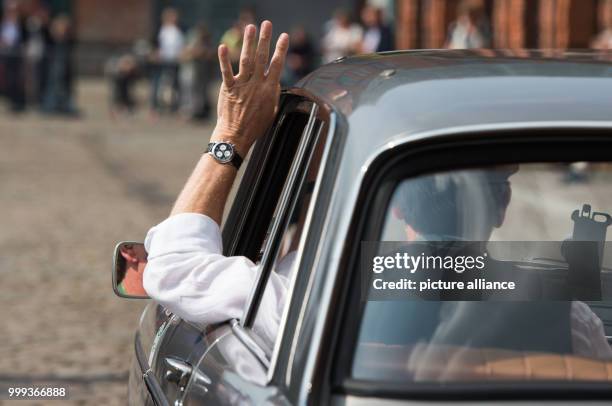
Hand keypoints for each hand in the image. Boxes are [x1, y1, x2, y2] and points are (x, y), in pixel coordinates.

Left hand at [212, 21, 288, 155]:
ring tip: (250, 27)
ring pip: (246, 60)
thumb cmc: (255, 125)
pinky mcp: (228, 89)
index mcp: (269, 90)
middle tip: (267, 24)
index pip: (277, 65)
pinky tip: (223, 46)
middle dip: (265, 39)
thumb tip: (275, 81)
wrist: (236, 136)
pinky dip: (224, 59)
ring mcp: (242, 86)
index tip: (284, 36)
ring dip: (248, 42)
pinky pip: (226, 71)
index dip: (281, 49)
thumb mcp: (271, 110)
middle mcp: (257, 85)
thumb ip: (273, 93)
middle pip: (262, 57)